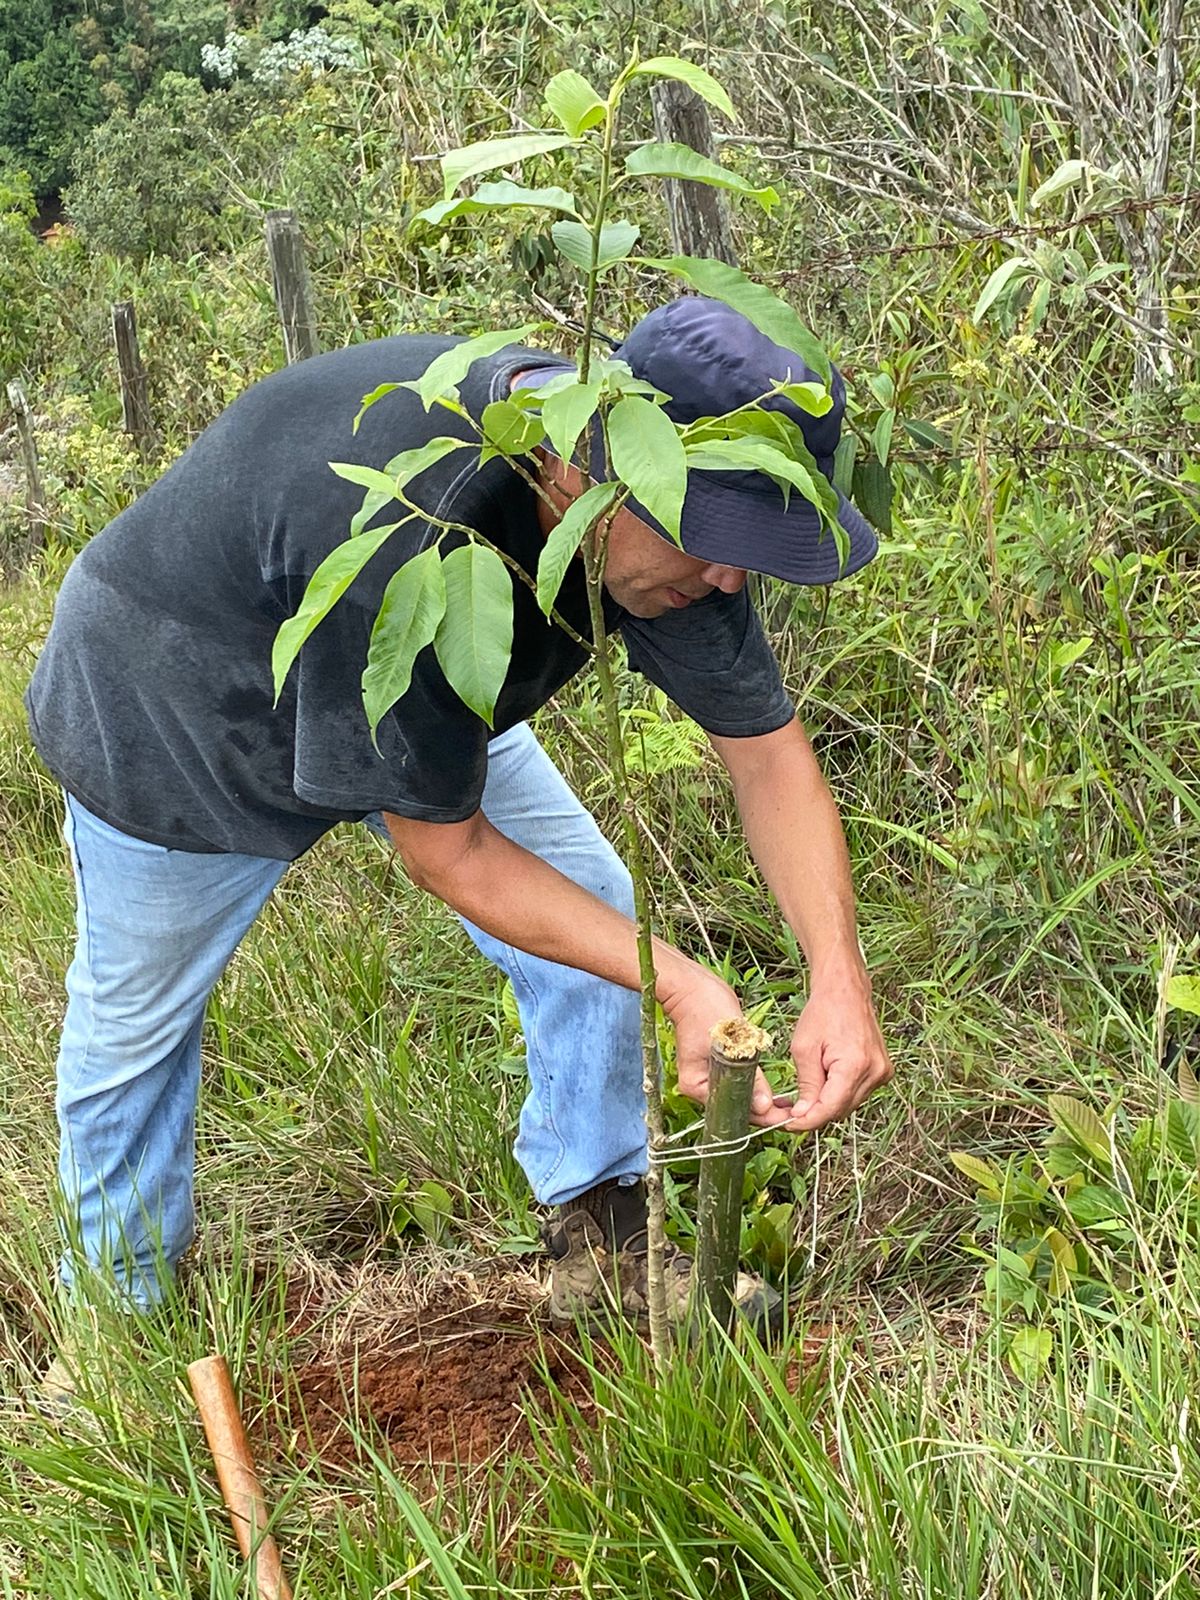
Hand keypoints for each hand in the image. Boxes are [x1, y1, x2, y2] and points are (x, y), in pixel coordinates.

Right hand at [662, 969, 794, 1130]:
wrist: (694, 986)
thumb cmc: (706, 1009)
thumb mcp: (732, 1044)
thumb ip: (749, 1077)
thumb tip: (764, 1107)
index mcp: (697, 1086)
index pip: (733, 1110)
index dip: (760, 1117)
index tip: (785, 1119)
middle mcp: (702, 1085)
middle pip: (737, 1106)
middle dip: (763, 1111)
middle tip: (792, 1113)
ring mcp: (710, 1075)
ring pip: (740, 1095)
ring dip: (762, 1099)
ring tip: (788, 1105)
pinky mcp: (719, 1065)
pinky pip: (740, 1082)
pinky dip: (756, 1086)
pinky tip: (776, 1092)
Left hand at [782, 969, 893, 1131]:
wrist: (845, 989)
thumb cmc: (823, 1011)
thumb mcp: (804, 1048)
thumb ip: (806, 1084)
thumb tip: (802, 1114)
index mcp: (855, 1066)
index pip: (830, 1109)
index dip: (806, 1121)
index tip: (786, 1124)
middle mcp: (875, 1073)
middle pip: (840, 1110)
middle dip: (812, 1114)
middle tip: (786, 1112)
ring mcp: (882, 1073)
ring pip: (848, 1104)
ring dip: (824, 1105)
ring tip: (798, 1099)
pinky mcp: (882, 1071)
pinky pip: (856, 1092)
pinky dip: (837, 1093)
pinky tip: (819, 1087)